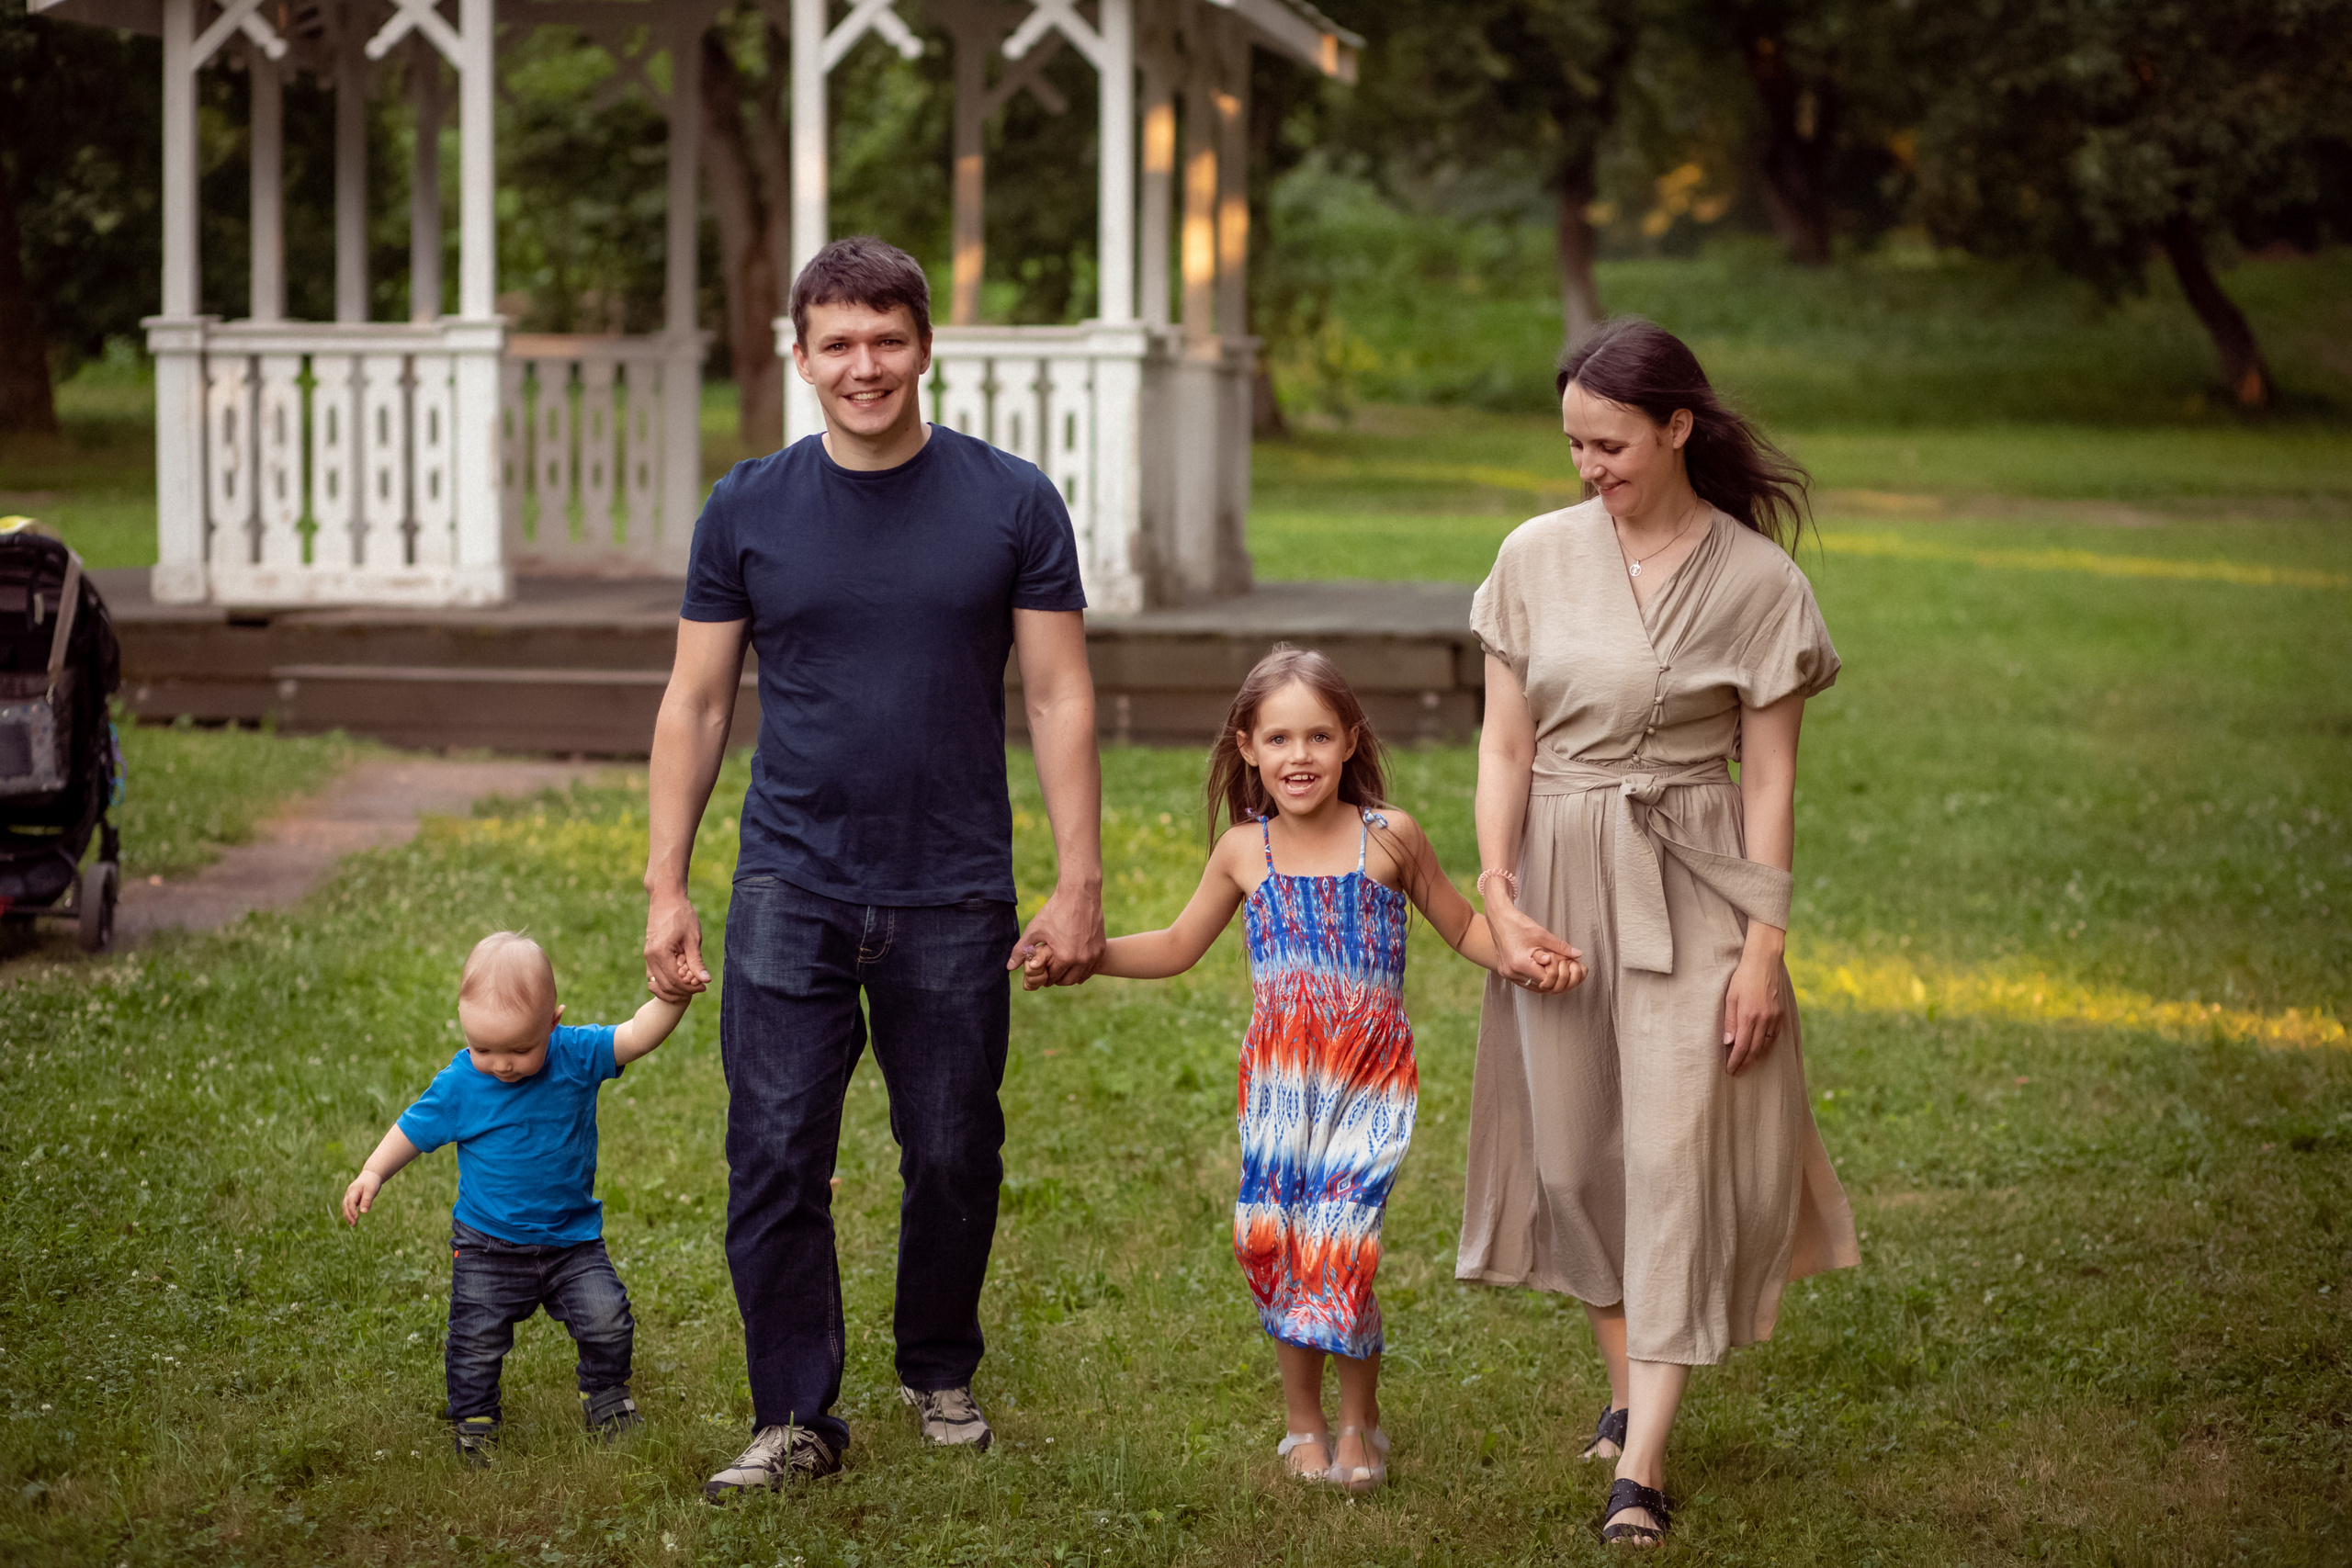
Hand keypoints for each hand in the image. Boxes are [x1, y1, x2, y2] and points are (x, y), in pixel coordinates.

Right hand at [342, 1170, 382, 1226]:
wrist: (371, 1175)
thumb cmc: (372, 1182)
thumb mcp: (371, 1190)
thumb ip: (367, 1200)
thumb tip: (363, 1212)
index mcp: (353, 1190)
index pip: (350, 1202)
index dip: (352, 1211)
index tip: (357, 1218)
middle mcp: (349, 1193)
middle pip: (345, 1206)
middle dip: (349, 1216)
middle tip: (354, 1225)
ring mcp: (349, 1196)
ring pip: (345, 1207)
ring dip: (348, 1216)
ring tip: (353, 1225)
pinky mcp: (351, 1198)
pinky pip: (348, 1207)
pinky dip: (349, 1213)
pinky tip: (353, 1220)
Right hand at [645, 891, 710, 1002]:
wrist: (666, 899)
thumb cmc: (682, 915)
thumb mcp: (693, 938)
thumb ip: (696, 961)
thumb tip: (706, 980)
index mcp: (660, 952)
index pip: (674, 981)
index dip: (690, 988)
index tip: (704, 986)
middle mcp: (649, 957)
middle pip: (665, 986)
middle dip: (683, 991)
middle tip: (700, 988)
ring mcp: (647, 956)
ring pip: (656, 984)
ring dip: (674, 990)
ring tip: (691, 986)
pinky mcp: (649, 955)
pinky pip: (654, 976)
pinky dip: (666, 983)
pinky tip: (682, 979)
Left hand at [1008, 882, 1105, 985]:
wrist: (1080, 894)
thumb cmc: (1055, 911)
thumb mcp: (1035, 930)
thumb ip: (1021, 950)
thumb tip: (1009, 967)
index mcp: (1065, 958)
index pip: (1054, 978)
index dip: (1046, 976)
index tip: (1042, 970)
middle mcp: (1082, 960)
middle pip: (1068, 981)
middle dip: (1058, 978)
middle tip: (1051, 970)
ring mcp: (1094, 954)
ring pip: (1081, 976)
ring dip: (1071, 974)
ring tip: (1062, 965)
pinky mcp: (1101, 947)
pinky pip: (1092, 967)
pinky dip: (1083, 968)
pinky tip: (1074, 960)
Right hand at [1490, 900, 1584, 994]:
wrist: (1498, 918)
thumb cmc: (1519, 924)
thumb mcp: (1542, 934)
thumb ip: (1561, 947)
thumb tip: (1578, 954)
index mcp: (1520, 963)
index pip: (1547, 979)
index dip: (1558, 972)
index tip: (1561, 961)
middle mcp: (1511, 972)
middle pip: (1541, 986)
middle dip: (1554, 977)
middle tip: (1560, 965)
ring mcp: (1507, 974)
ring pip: (1533, 987)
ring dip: (1545, 979)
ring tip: (1550, 965)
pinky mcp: (1505, 973)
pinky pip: (1524, 982)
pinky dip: (1535, 978)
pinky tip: (1541, 967)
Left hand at [1721, 942, 1786, 1074]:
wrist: (1764, 963)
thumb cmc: (1742, 978)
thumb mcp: (1730, 998)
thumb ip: (1730, 1021)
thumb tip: (1728, 1043)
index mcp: (1748, 1016)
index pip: (1742, 1047)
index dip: (1735, 1061)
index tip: (1730, 1070)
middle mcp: (1763, 1019)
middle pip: (1754, 1050)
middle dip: (1745, 1063)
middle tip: (1736, 1072)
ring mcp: (1774, 1017)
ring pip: (1765, 1045)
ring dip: (1756, 1057)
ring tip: (1747, 1064)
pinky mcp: (1780, 1014)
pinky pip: (1774, 1036)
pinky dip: (1767, 1046)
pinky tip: (1760, 1049)